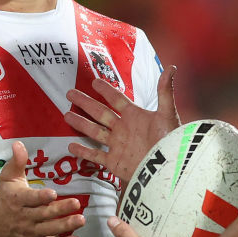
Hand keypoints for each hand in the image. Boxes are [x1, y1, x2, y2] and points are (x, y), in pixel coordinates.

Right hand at [0, 141, 83, 236]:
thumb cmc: (6, 195)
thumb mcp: (8, 177)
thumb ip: (17, 161)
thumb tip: (18, 144)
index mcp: (17, 199)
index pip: (30, 199)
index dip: (41, 197)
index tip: (53, 193)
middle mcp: (23, 217)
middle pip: (43, 214)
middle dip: (60, 210)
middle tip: (76, 203)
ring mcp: (29, 232)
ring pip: (48, 230)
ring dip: (65, 226)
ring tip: (81, 220)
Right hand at [65, 66, 181, 182]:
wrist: (168, 169)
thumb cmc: (171, 141)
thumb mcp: (167, 114)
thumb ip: (165, 92)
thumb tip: (171, 67)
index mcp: (135, 116)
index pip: (117, 99)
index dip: (106, 90)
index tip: (94, 81)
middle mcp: (124, 129)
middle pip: (100, 113)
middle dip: (85, 103)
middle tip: (70, 93)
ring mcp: (118, 146)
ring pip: (95, 132)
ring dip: (81, 124)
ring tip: (66, 115)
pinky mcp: (115, 162)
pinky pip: (96, 156)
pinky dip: (83, 151)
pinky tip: (71, 145)